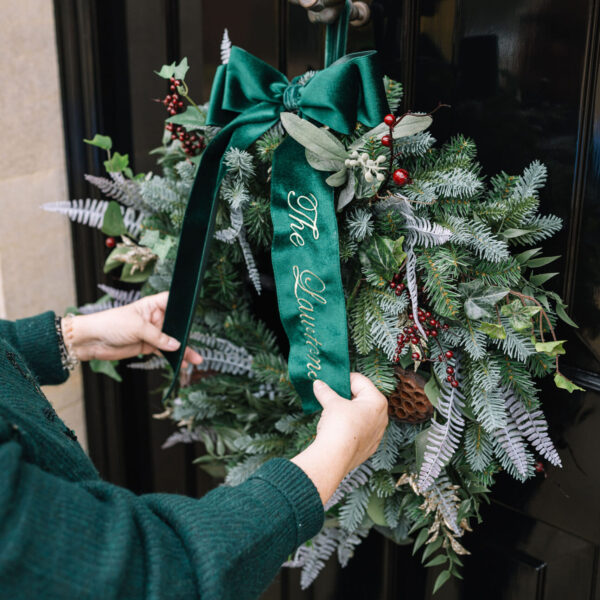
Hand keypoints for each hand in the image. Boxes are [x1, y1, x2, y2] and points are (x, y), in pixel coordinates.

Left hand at [64, 291, 202, 365]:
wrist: (91, 341)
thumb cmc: (111, 324)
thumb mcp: (137, 328)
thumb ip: (159, 337)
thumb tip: (176, 345)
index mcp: (152, 305)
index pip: (172, 301)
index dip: (184, 305)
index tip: (195, 313)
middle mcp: (154, 318)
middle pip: (176, 324)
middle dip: (186, 334)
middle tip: (196, 343)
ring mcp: (151, 332)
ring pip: (172, 341)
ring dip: (183, 350)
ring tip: (195, 359)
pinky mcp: (147, 345)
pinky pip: (164, 352)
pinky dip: (172, 358)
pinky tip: (181, 363)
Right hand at [291, 373, 387, 503]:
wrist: (335, 458)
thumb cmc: (339, 426)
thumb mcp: (331, 403)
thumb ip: (326, 391)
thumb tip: (318, 384)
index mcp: (377, 401)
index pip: (360, 380)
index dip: (344, 378)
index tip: (332, 380)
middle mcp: (382, 417)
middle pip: (363, 397)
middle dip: (346, 395)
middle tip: (330, 394)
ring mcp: (377, 433)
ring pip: (362, 415)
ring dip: (348, 411)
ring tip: (332, 411)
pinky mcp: (369, 447)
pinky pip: (360, 430)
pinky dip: (350, 426)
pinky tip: (338, 428)